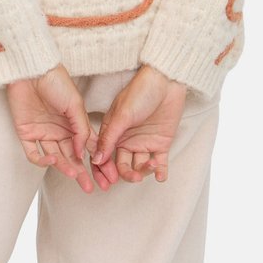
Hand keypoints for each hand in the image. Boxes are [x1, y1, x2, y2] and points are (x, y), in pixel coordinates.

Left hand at [6, 64, 98, 193]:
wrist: (32, 70)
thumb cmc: (56, 81)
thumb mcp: (75, 104)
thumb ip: (81, 129)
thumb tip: (84, 153)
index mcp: (72, 123)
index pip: (86, 147)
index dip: (96, 162)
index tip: (106, 176)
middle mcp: (59, 130)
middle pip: (71, 156)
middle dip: (81, 172)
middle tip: (89, 187)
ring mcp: (42, 132)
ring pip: (54, 157)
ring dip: (64, 167)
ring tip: (74, 174)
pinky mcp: (26, 133)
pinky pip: (33, 153)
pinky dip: (42, 160)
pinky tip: (52, 160)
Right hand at [90, 65, 186, 186]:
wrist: (166, 81)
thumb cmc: (140, 91)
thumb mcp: (122, 115)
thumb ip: (109, 139)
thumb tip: (96, 159)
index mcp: (113, 132)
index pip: (104, 156)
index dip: (104, 170)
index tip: (108, 181)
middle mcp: (127, 139)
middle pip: (123, 165)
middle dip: (127, 174)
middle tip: (134, 177)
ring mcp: (144, 141)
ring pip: (140, 165)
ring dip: (144, 170)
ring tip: (151, 165)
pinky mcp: (161, 142)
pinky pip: (159, 163)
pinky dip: (160, 172)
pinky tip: (160, 175)